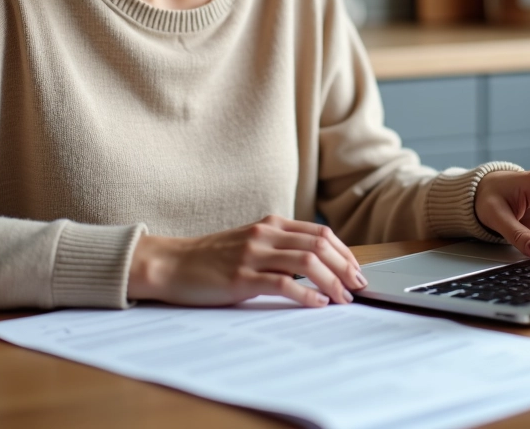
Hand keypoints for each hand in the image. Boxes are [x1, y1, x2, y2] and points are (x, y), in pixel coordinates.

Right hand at [126, 215, 366, 307]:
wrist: (171, 264)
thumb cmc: (210, 258)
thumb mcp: (249, 243)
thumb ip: (278, 247)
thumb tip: (316, 264)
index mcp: (270, 224)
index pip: (320, 232)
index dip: (344, 252)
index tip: (356, 270)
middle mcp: (265, 235)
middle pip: (320, 245)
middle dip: (345, 267)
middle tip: (358, 287)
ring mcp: (253, 254)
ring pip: (307, 261)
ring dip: (332, 281)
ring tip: (343, 298)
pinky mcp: (241, 277)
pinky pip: (282, 283)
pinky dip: (306, 294)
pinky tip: (317, 304)